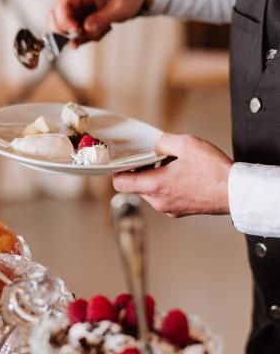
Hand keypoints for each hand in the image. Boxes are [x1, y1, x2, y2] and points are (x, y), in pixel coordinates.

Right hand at [49, 0, 146, 46]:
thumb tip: (85, 29)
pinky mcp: (82, 16)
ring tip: (98, 34)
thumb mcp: (120, 8)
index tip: (76, 32)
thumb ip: (102, 19)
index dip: (64, 19)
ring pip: (63, 24)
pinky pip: (75, 30)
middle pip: (55, 13)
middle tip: (78, 38)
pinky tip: (101, 32)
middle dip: (63, 30)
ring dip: (76, 36)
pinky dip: (84, 37)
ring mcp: (78, 7)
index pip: (62, 2)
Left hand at [112, 133, 232, 216]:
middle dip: (142, 171)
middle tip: (155, 158)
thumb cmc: (214, 172)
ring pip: (151, 192)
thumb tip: (156, 146)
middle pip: (136, 186)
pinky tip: (183, 176)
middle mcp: (159, 201)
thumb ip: (163, 142)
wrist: (236, 192)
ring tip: (173, 166)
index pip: (121, 183)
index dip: (118, 171)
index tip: (123, 162)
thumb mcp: (186, 144)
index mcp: (155, 185)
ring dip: (156, 178)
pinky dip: (168, 187)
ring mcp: (169, 208)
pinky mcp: (180, 211)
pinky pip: (165, 197)